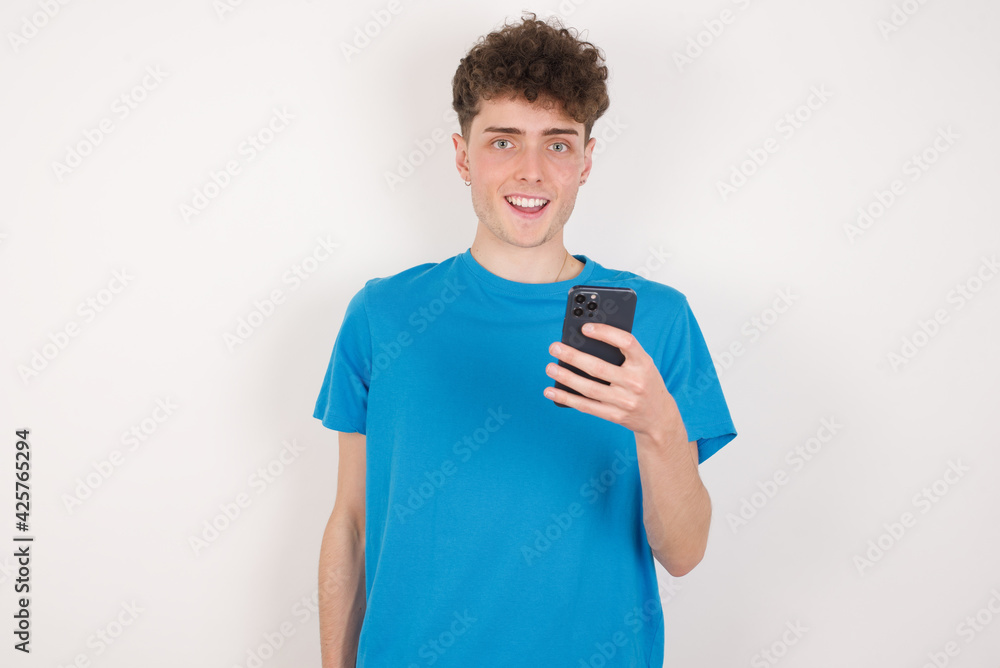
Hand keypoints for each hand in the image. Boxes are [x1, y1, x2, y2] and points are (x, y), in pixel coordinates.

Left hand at [543, 322, 687, 442]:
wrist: (659, 417)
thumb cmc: (645, 381)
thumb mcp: (643, 364)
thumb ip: (622, 352)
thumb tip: (584, 340)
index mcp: (644, 363)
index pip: (626, 343)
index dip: (605, 333)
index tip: (584, 328)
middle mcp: (636, 383)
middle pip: (599, 368)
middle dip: (573, 356)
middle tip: (554, 347)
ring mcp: (625, 402)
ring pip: (589, 389)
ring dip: (566, 378)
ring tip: (550, 368)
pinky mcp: (615, 416)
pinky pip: (586, 407)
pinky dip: (566, 398)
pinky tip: (551, 391)